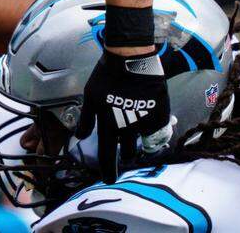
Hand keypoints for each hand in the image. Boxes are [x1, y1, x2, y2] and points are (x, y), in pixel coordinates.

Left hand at [77, 51, 171, 182]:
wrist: (130, 59)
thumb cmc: (106, 76)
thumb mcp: (89, 96)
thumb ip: (86, 119)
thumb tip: (80, 136)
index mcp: (108, 126)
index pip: (107, 155)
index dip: (108, 170)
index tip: (110, 180)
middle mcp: (127, 129)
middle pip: (127, 151)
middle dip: (124, 150)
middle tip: (123, 139)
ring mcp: (145, 123)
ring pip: (142, 142)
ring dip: (137, 137)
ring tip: (134, 121)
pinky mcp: (159, 115)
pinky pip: (155, 128)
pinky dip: (150, 123)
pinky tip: (144, 109)